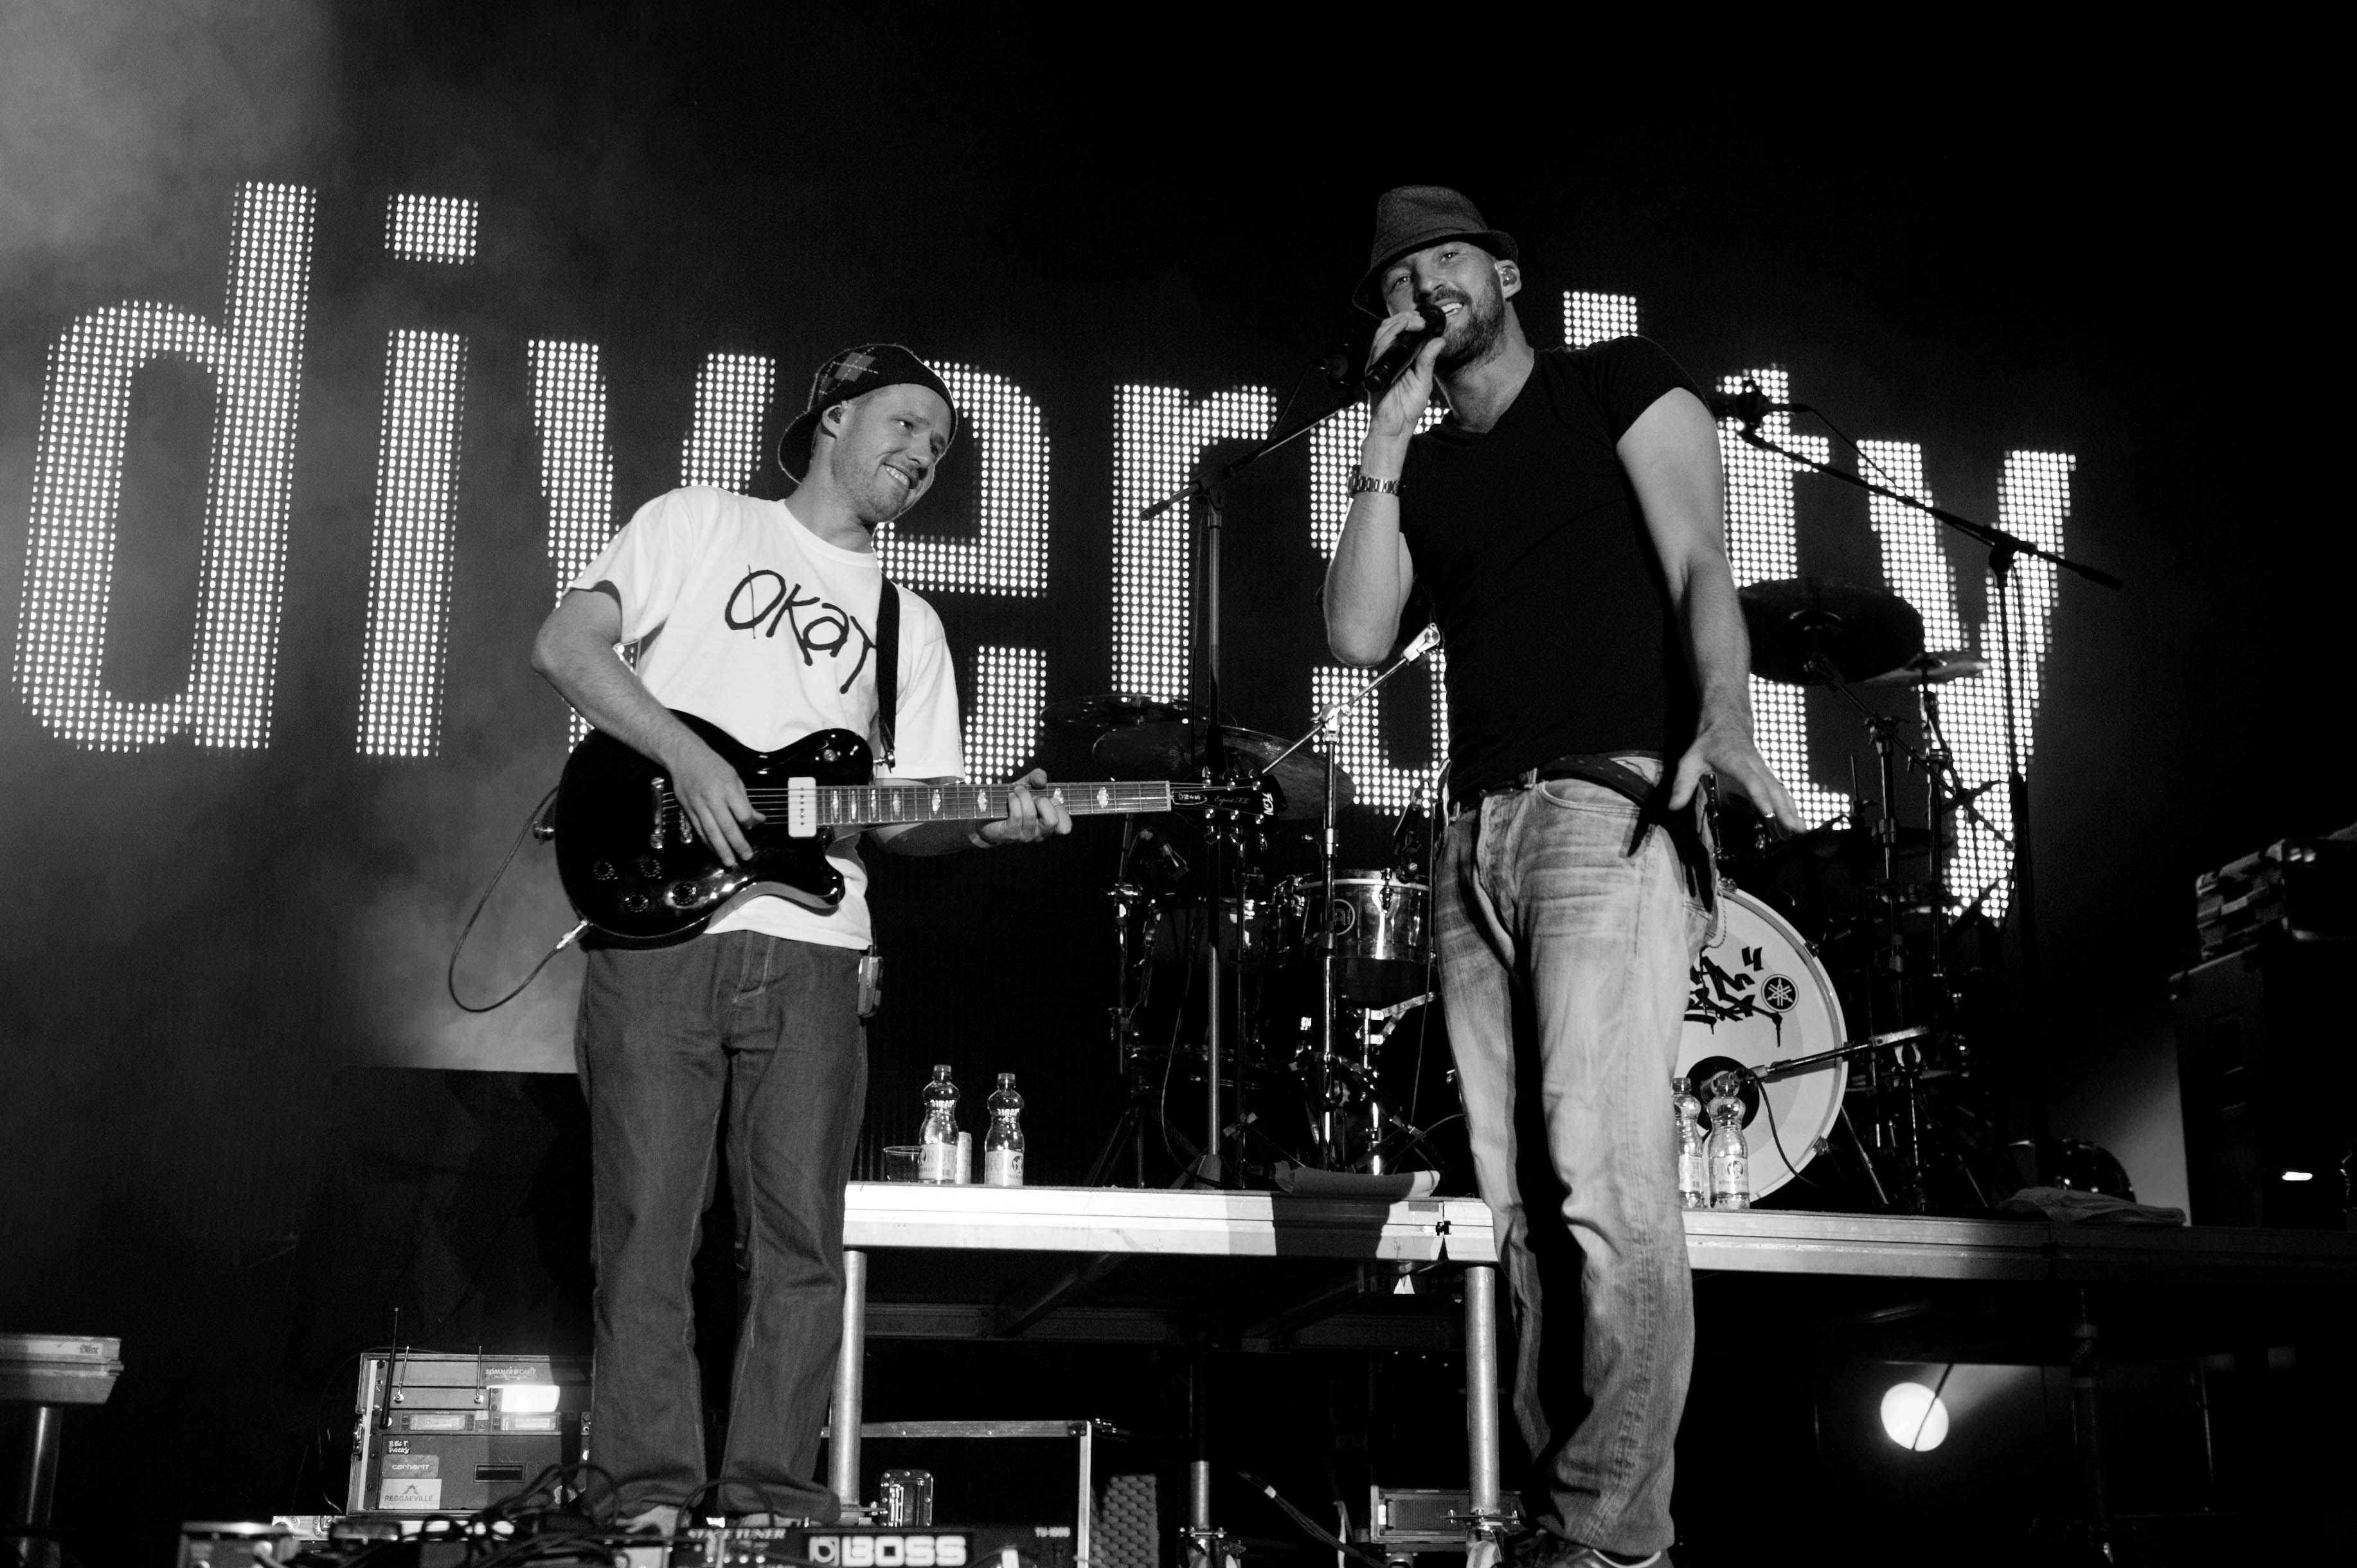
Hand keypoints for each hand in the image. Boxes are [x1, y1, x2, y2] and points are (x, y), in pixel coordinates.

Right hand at [664, 733, 762, 865]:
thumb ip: (745, 800)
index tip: (752, 827)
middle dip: (737, 844)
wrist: (684, 756)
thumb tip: (758, 819)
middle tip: (746, 856)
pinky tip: (715, 851)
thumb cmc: (712, 765)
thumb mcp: (734, 776)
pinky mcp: (689, 810)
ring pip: (711, 832)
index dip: (748, 823)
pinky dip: (708, 843)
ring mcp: (698, 806)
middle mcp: (712, 799)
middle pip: (726, 826)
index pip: (741, 812)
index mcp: (726, 788)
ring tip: (729, 862)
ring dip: (721, 850)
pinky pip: (699, 830)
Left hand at [976, 769, 1072, 845]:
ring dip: (1023, 796)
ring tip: (1017, 792)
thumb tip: (1042, 781)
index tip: (1050, 799)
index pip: (1065, 826)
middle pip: (1052, 821)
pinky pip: (1017, 814)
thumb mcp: (1028, 785)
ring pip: (1030, 813)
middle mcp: (1040, 834)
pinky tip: (1010, 797)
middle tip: (1034, 798)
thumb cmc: (1013, 800)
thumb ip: (1038, 777)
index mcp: (1049, 825)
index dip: (1060, 808)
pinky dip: (1013, 800)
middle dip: (1042, 802)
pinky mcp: (1010, 834)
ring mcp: (1025, 836)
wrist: (990, 812)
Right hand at [1366, 308, 1444, 444]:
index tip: (1424, 321)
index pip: (1399, 332)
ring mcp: (1378, 363)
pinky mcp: (1373, 370)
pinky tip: (1401, 332)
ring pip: (1381, 333)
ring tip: (1414, 323)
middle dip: (1404, 318)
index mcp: (1398, 359)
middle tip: (1419, 320)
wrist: (1395, 426)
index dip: (1410, 321)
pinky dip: (1389, 336)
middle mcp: (1386, 359)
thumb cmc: (1406, 408)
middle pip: (1388, 327)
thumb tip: (1439, 340)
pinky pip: (1378, 348)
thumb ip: (1428, 359)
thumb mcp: (1423, 380)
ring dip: (1398, 323)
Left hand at [1671, 724, 1802, 836]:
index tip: (1768, 812)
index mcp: (1736, 760)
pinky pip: (1780, 790)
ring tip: (1799, 829)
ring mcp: (1763, 769)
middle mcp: (1754, 765)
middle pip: (1772, 787)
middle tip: (1793, 828)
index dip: (1760, 796)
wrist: (1727, 722)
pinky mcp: (1766, 774)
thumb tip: (1673, 806)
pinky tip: (1795, 820)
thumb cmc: (1709, 743)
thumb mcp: (1689, 760)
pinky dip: (1789, 805)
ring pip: (1780, 789)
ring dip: (1791, 809)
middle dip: (1784, 808)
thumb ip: (1682, 783)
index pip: (1751, 779)